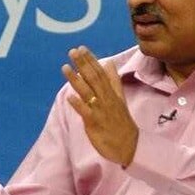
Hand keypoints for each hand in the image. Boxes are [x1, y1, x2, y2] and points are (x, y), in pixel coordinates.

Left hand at [61, 46, 138, 165]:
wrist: (129, 146)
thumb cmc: (121, 122)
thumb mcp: (120, 99)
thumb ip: (114, 81)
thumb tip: (109, 63)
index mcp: (111, 93)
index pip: (100, 72)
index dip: (91, 60)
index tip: (81, 48)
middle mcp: (106, 99)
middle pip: (93, 78)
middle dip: (83, 64)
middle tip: (72, 51)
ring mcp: (100, 111)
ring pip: (87, 92)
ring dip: (76, 80)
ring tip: (65, 67)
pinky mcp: (95, 123)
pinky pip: (86, 113)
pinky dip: (78, 104)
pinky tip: (70, 97)